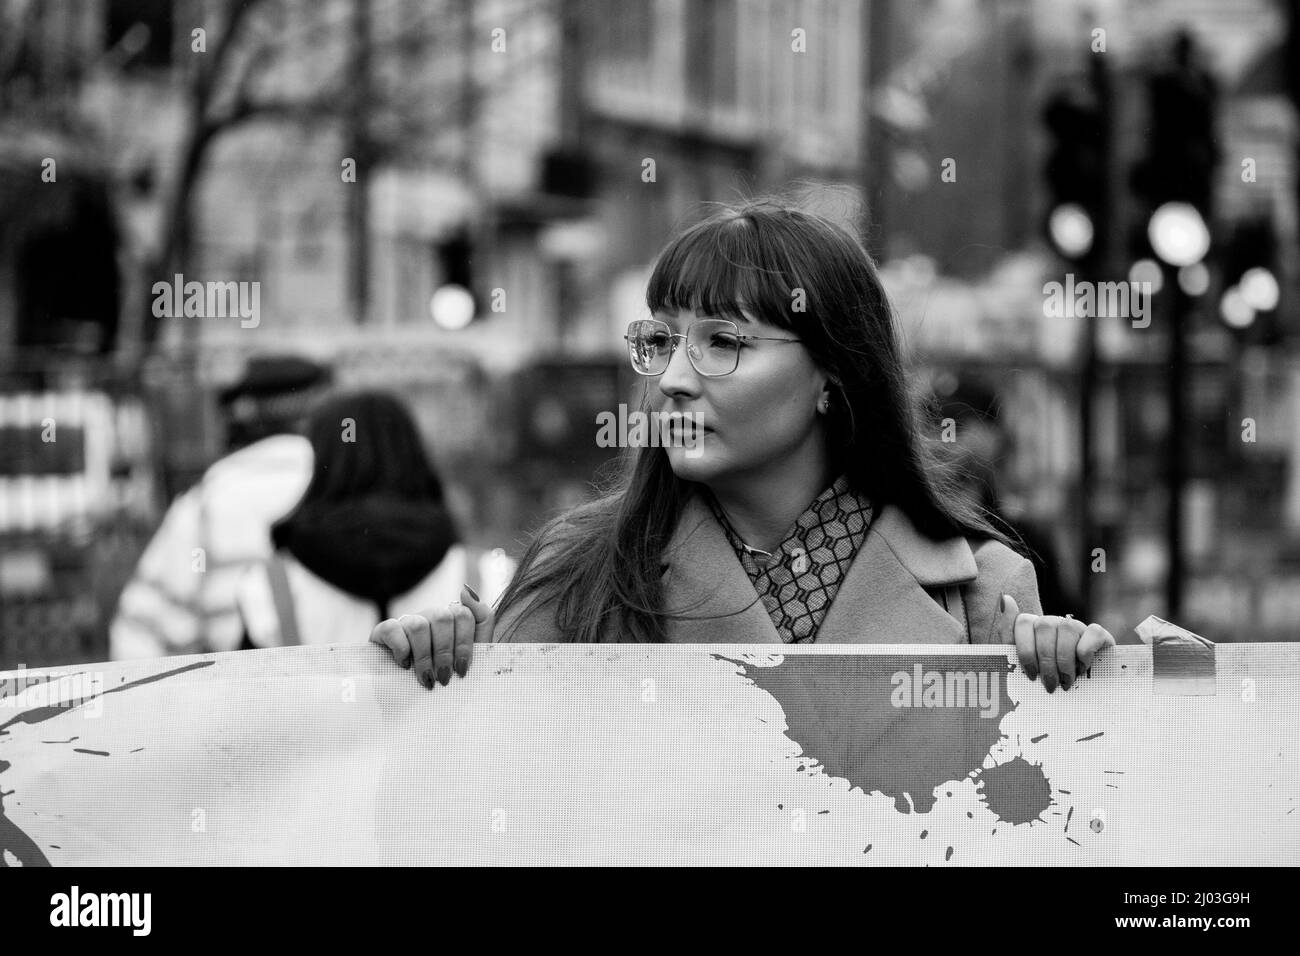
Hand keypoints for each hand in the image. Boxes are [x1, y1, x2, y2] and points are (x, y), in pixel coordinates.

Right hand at [369, 584, 494, 688]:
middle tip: (444, 678)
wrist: (411, 696)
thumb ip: (481, 620)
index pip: (464, 615)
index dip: (465, 644)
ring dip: (424, 657)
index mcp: (454, 620)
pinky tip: (405, 665)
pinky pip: (392, 628)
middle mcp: (431, 616)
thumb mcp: (473, 653)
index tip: (462, 670)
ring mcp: (408, 621)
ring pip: (419, 625)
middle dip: (445, 653)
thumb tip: (466, 589)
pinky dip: (400, 649)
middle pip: (443, 618)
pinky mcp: (384, 631)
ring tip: (426, 679)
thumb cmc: (447, 675)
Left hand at [996, 594, 1114, 691]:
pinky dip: (1086, 651)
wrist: (1079, 695)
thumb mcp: (1019, 663)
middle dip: (1046, 660)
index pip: (1023, 622)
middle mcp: (1054, 622)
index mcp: (1033, 626)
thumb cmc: (1043, 679)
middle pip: (1044, 626)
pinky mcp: (1100, 635)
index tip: (1031, 675)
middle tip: (1051, 684)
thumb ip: (1008, 633)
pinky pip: (1094, 632)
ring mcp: (1077, 627)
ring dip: (1065, 660)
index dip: (1026, 651)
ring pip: (1067, 628)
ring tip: (1066, 681)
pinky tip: (1083, 667)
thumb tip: (1005, 598)